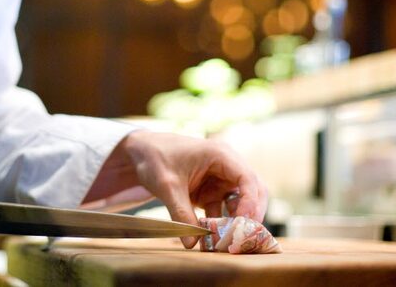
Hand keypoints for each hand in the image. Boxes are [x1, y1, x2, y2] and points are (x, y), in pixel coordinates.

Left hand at [85, 130, 267, 248]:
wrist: (143, 151)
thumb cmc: (156, 158)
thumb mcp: (167, 186)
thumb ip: (180, 213)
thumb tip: (192, 244)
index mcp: (221, 155)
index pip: (247, 178)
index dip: (251, 202)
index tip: (243, 223)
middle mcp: (227, 165)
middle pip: (253, 190)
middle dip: (251, 214)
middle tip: (244, 237)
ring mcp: (221, 179)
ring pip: (242, 202)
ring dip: (238, 221)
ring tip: (230, 241)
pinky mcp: (213, 191)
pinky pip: (225, 210)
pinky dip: (223, 223)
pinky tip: (215, 239)